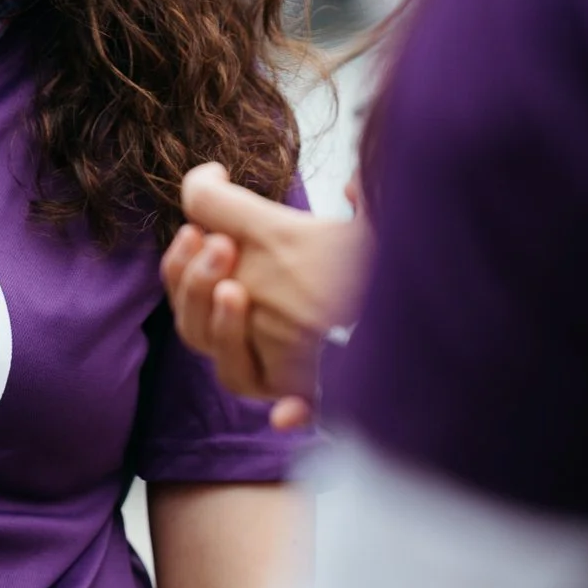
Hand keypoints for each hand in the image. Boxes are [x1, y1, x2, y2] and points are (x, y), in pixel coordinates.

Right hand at [161, 166, 368, 421]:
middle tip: (220, 244)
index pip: (186, 295)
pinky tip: (286, 415)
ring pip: (230, 373)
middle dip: (195, 286)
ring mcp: (284, 368)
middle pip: (195, 332)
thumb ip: (237, 200)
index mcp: (239, 298)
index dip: (178, 269)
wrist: (409, 276)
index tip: (194, 230)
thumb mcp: (289, 219)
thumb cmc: (348, 251)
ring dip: (223, 333)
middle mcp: (255, 338)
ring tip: (236, 291)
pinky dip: (293, 411)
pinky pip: (301, 409)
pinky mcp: (322, 389)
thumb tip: (209, 173)